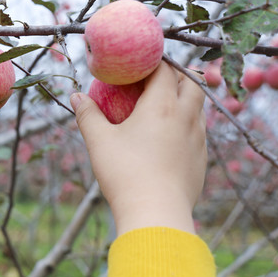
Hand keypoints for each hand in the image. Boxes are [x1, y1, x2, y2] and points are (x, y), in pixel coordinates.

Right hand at [71, 62, 206, 234]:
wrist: (156, 214)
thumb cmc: (124, 173)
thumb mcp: (99, 141)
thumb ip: (87, 114)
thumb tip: (76, 96)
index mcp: (162, 106)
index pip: (164, 70)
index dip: (153, 63)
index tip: (138, 64)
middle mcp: (186, 117)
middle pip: (190, 82)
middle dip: (174, 74)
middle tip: (154, 80)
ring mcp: (198, 138)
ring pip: (198, 107)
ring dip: (184, 98)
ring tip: (163, 105)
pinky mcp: (201, 159)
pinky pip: (199, 130)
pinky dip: (187, 122)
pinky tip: (170, 136)